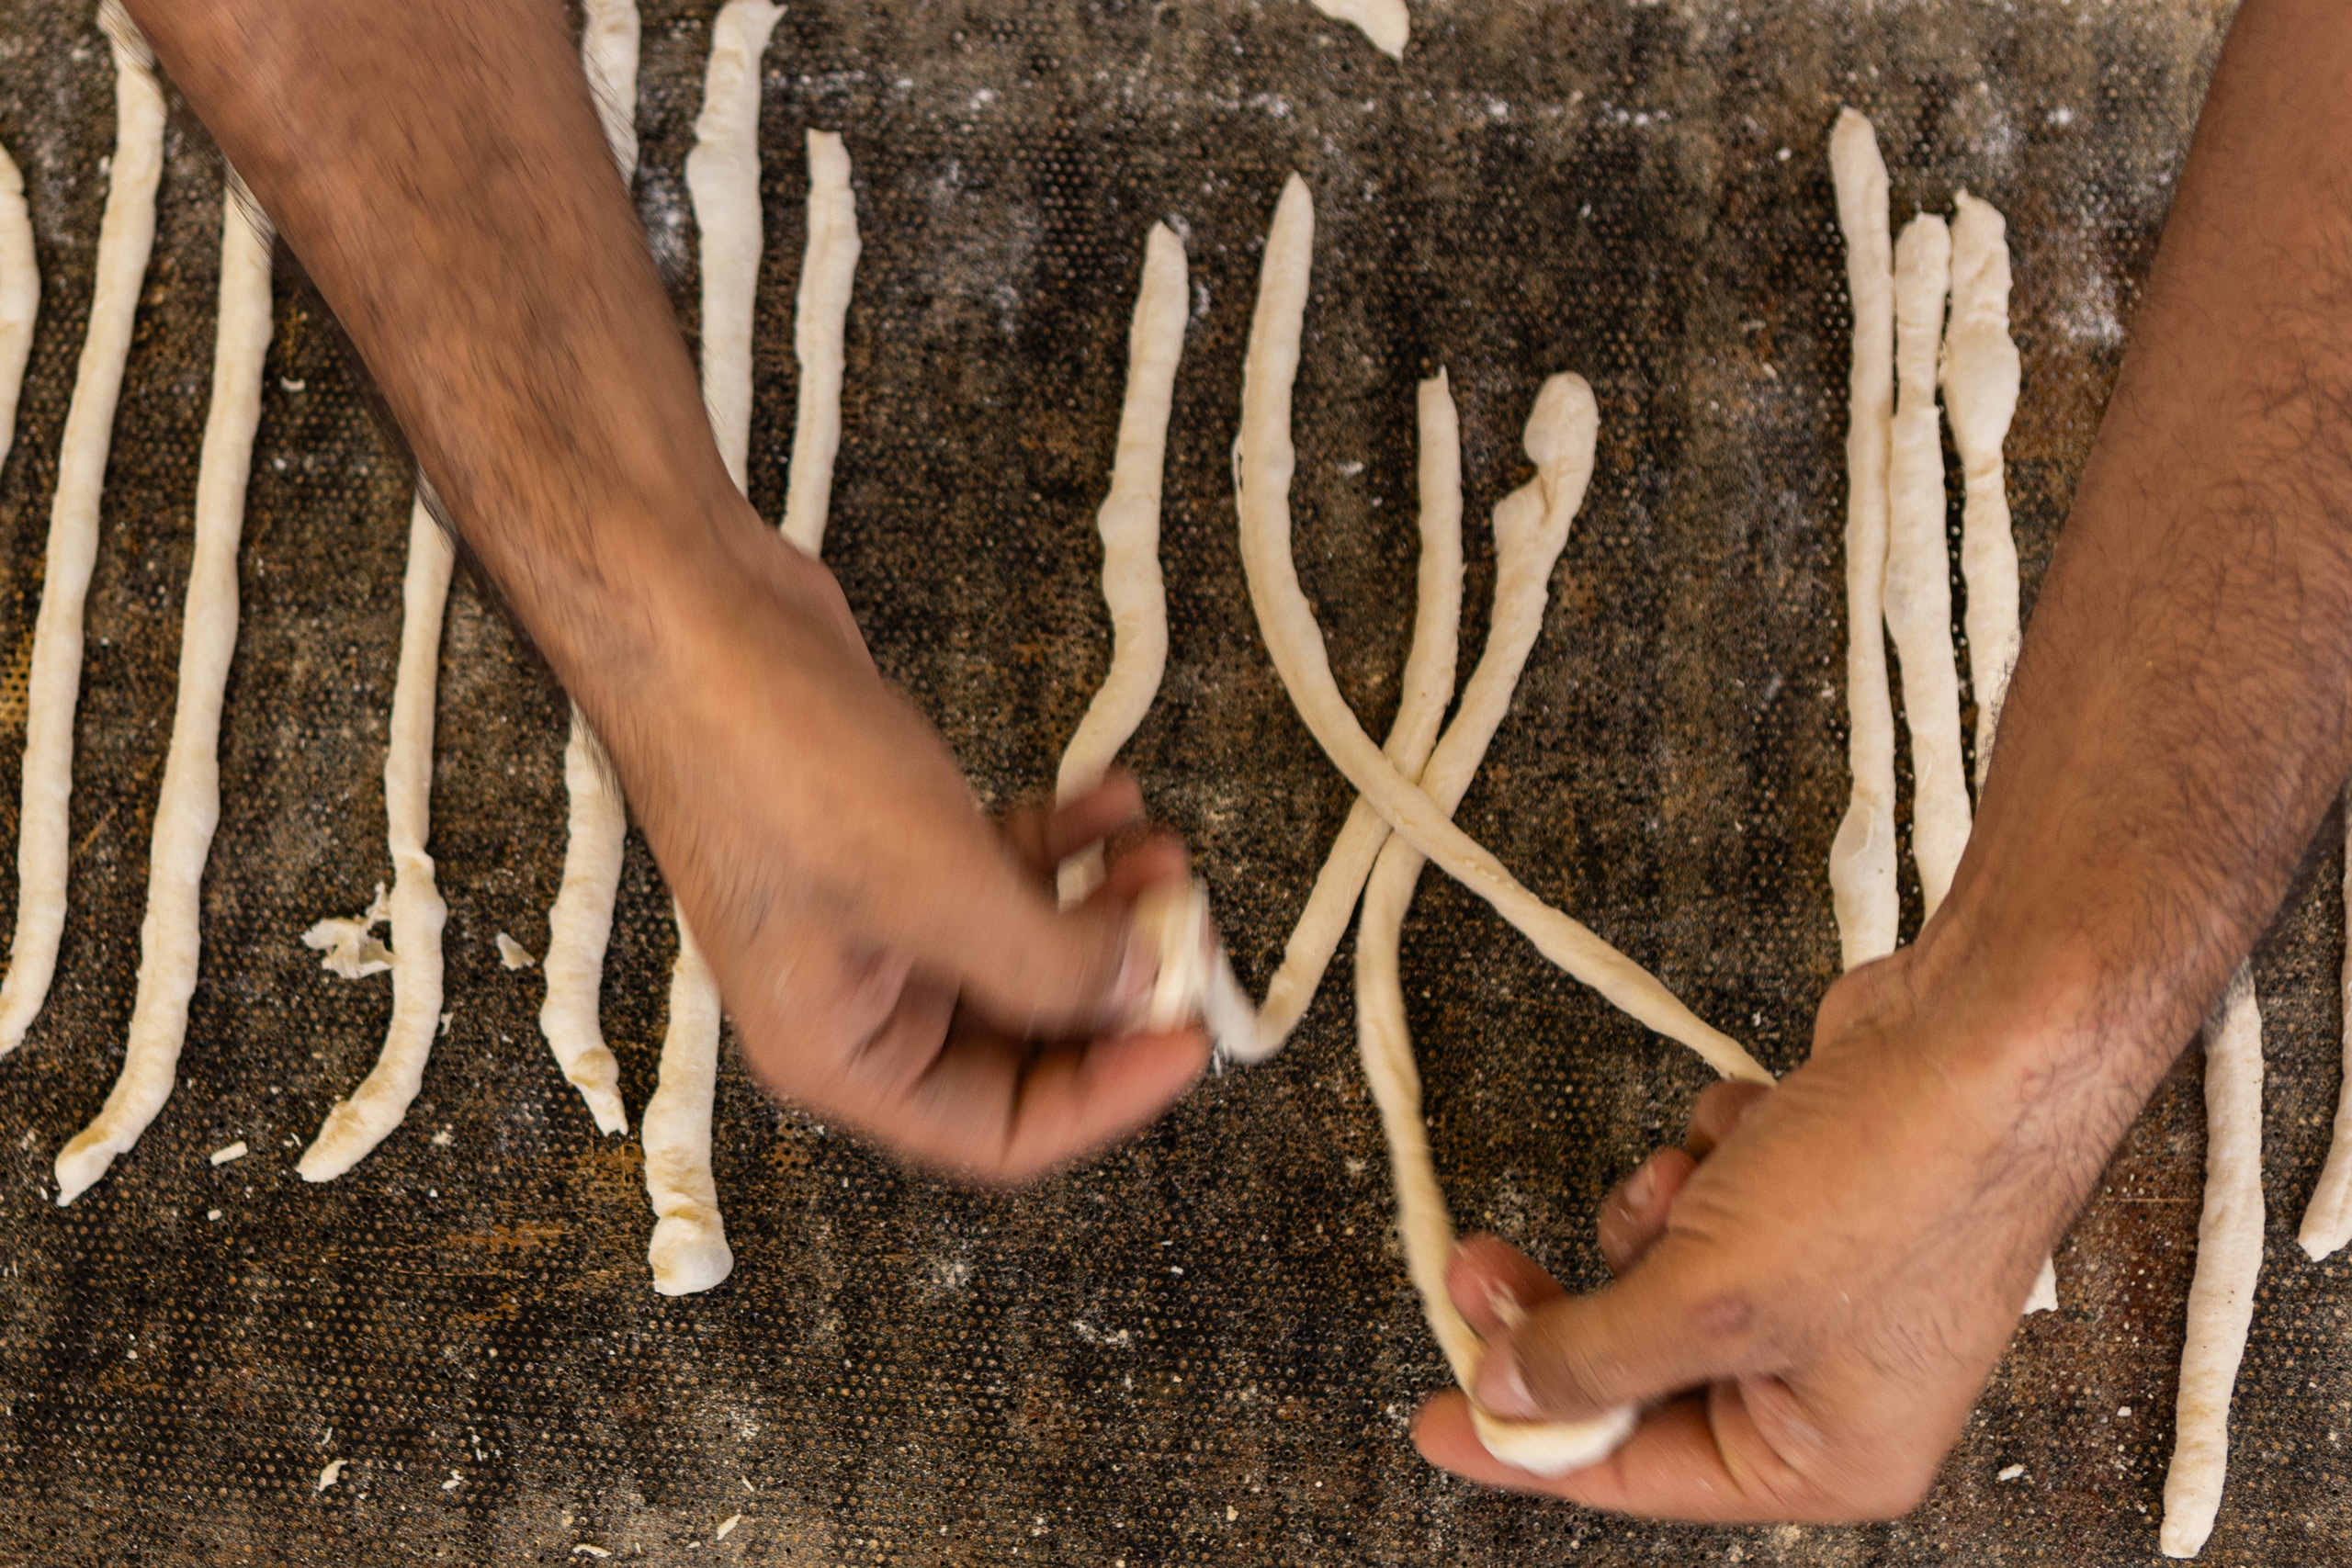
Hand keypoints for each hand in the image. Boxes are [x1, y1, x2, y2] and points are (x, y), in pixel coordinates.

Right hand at [590, 505, 1208, 1180]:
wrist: (692, 617)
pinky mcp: (892, 842)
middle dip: (1117, 990)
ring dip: (1103, 908)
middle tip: (1195, 934)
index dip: (1108, 1097)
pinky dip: (1062, 843)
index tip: (1193, 1037)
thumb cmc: (771, 760)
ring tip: (1166, 853)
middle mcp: (857, 1003)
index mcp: (840, 1053)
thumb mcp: (935, 884)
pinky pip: (1001, 871)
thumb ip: (1049, 964)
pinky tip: (1113, 800)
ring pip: (1023, 949)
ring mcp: (877, 920)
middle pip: (1023, 1045)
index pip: (999, 1135)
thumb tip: (1145, 993)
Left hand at [1411, 945, 2083, 1519]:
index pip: (1640, 1478)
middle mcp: (1834, 1384)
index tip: (1439, 1419)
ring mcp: (1830, 1287)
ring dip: (1657, 1210)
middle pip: (1641, 1369)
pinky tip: (1754, 1123)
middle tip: (1477, 1265)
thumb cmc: (1898, 1181)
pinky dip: (1713, 1153)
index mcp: (1830, 1454)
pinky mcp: (1821, 1199)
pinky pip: (1712, 1196)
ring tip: (1692, 1172)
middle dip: (1570, 1304)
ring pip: (1667, 1267)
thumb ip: (1595, 1359)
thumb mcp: (1712, 1299)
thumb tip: (1508, 1400)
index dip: (1529, 1448)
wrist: (1991, 1031)